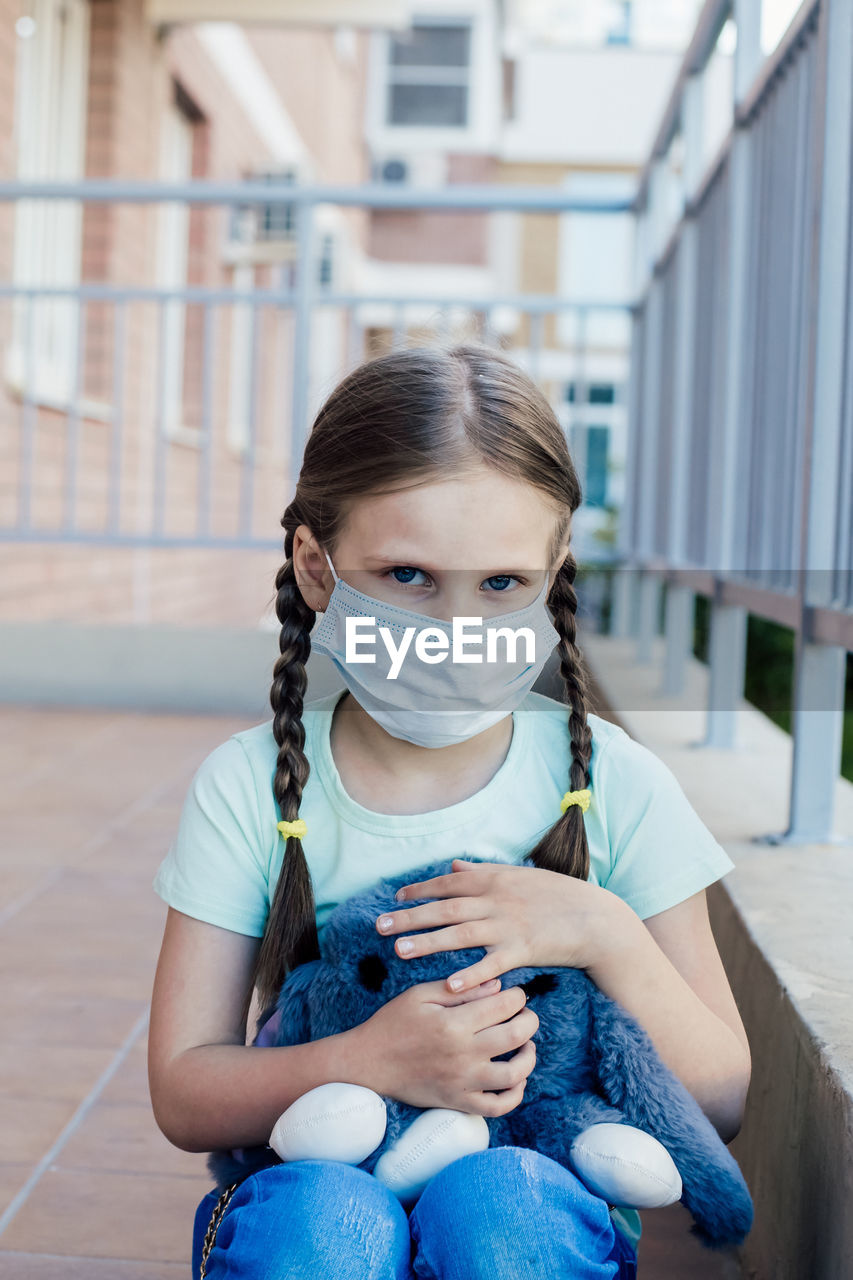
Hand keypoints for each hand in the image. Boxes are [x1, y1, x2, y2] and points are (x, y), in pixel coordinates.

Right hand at [352, 976, 538, 1116]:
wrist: (368, 1064)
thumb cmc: (393, 1023)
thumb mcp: (421, 995)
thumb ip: (461, 990)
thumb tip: (499, 987)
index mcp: (453, 1023)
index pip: (504, 1005)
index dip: (518, 996)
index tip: (515, 994)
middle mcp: (463, 1054)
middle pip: (517, 1036)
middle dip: (530, 1020)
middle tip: (525, 1015)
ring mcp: (462, 1082)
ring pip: (515, 1075)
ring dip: (529, 1057)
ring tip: (526, 1045)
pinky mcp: (458, 1102)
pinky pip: (497, 1107)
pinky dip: (515, 1095)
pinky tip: (516, 1078)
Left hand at [376, 859, 609, 991]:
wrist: (594, 918)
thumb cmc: (557, 896)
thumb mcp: (519, 875)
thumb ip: (483, 872)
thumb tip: (454, 866)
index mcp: (493, 881)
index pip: (447, 885)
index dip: (420, 891)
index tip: (396, 898)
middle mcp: (495, 901)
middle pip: (444, 909)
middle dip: (410, 917)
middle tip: (380, 926)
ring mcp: (507, 925)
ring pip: (460, 934)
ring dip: (428, 943)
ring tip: (400, 952)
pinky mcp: (522, 950)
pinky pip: (491, 964)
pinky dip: (470, 974)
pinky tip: (450, 985)